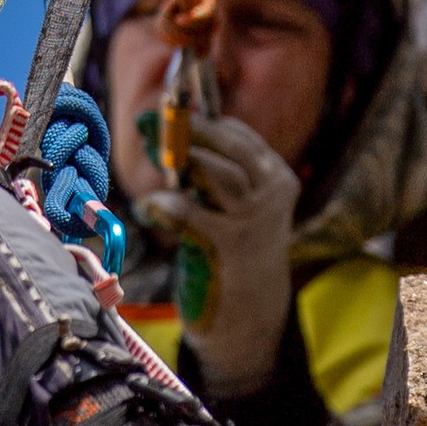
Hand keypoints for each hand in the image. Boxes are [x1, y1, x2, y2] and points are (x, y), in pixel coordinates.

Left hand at [143, 112, 299, 398]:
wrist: (250, 312)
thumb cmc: (229, 247)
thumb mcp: (222, 202)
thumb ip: (195, 168)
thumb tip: (151, 124)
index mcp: (275, 176)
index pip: (238, 136)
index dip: (201, 121)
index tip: (168, 112)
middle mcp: (273, 194)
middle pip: (233, 148)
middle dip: (193, 131)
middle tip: (157, 121)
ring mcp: (257, 221)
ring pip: (223, 175)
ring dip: (185, 160)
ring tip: (157, 155)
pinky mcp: (234, 249)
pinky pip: (197, 216)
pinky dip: (170, 206)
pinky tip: (151, 205)